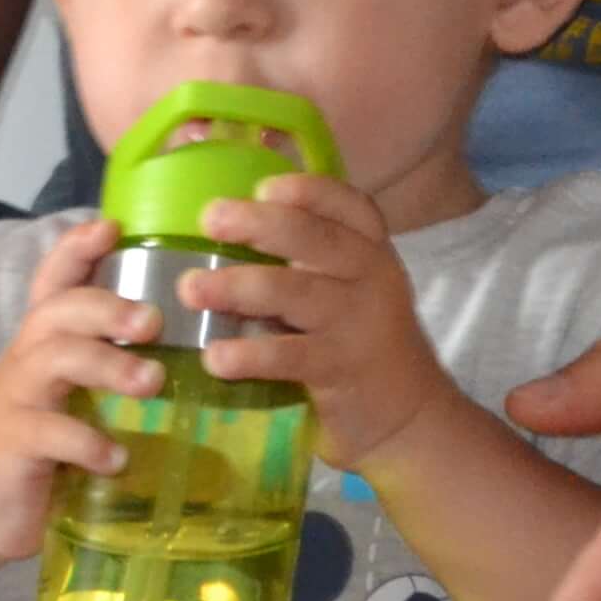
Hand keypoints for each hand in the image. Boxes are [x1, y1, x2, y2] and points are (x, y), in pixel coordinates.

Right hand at [0, 219, 156, 560]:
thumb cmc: (36, 449)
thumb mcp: (70, 402)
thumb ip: (112, 377)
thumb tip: (199, 365)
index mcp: (44, 344)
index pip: (54, 282)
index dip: (76, 250)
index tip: (112, 227)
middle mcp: (27, 360)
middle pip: (59, 310)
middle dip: (106, 305)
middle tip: (154, 319)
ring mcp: (16, 399)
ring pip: (55, 359)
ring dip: (107, 363)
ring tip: (152, 381)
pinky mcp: (12, 444)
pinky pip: (48, 432)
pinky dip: (86, 442)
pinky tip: (117, 458)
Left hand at [185, 173, 450, 470]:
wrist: (410, 414)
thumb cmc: (359, 335)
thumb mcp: (350, 285)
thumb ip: (307, 253)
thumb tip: (227, 220)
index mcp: (370, 248)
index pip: (349, 205)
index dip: (308, 190)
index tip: (262, 186)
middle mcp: (370, 277)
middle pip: (315, 238)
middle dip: (259, 224)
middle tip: (209, 219)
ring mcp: (357, 324)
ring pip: (294, 293)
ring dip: (237, 286)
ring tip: (190, 288)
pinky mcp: (340, 369)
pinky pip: (290, 356)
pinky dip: (249, 354)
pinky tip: (215, 356)